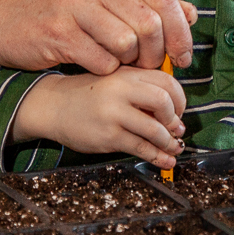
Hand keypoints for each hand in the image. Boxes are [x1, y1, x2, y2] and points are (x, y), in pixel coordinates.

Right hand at [0, 0, 196, 73]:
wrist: (4, 15)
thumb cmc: (64, 12)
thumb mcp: (107, 0)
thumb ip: (148, 4)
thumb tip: (192, 13)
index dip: (181, 31)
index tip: (183, 57)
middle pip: (149, 25)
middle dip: (155, 55)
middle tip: (145, 67)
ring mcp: (75, 4)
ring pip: (127, 44)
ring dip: (127, 63)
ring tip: (115, 63)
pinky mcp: (58, 31)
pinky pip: (100, 61)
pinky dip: (103, 70)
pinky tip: (91, 64)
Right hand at [13, 67, 187, 167]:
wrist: (53, 105)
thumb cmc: (88, 95)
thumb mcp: (115, 81)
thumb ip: (141, 88)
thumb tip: (174, 112)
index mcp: (127, 73)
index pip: (166, 81)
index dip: (180, 99)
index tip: (179, 111)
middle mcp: (121, 90)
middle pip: (164, 101)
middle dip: (175, 119)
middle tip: (176, 129)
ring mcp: (114, 113)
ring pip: (154, 129)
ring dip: (169, 142)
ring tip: (173, 147)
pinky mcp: (108, 136)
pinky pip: (140, 147)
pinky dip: (158, 156)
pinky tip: (165, 160)